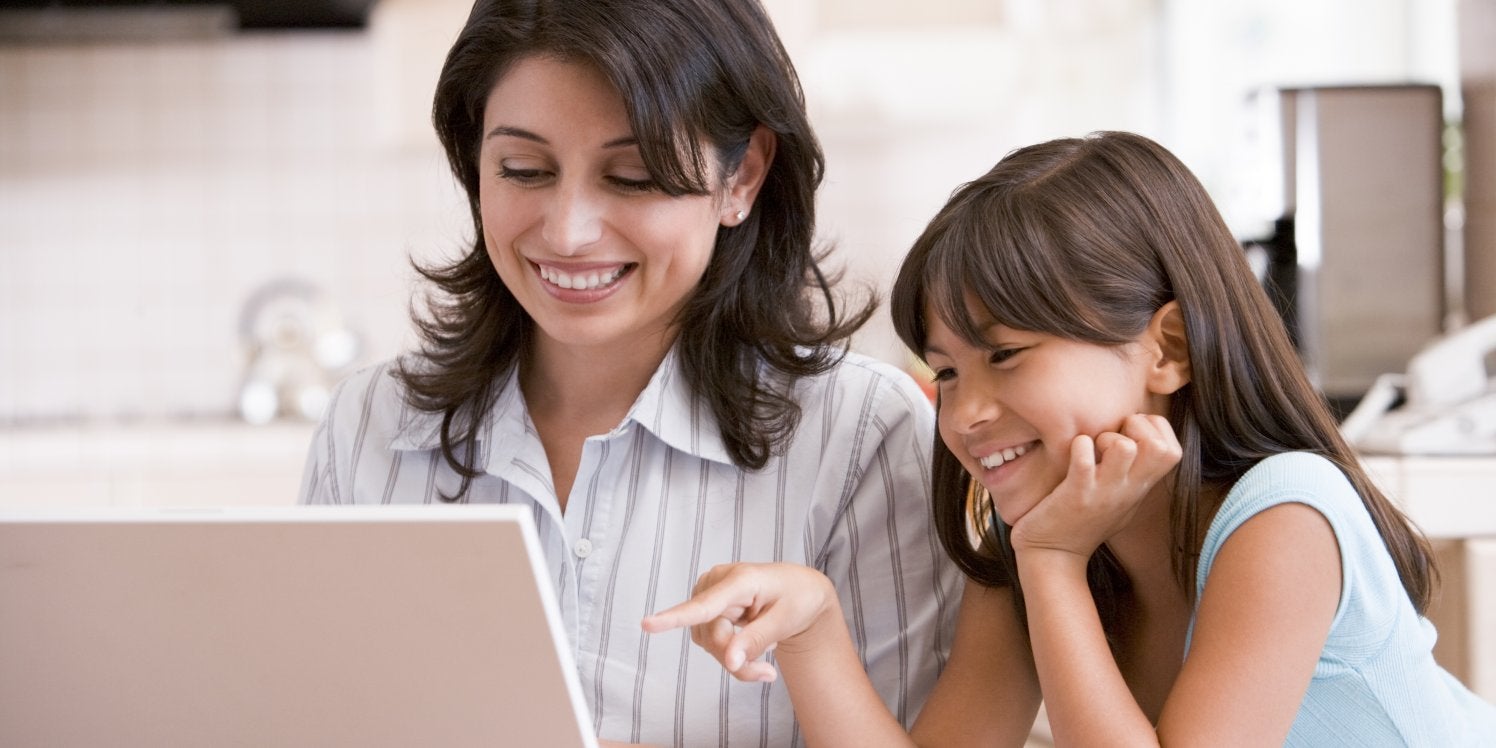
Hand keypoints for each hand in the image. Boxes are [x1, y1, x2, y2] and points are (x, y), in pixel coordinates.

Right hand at [641, 562, 838, 682]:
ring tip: (763, 657)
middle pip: (710, 636)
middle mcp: (716, 583)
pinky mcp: (706, 608)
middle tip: (767, 674)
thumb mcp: (785, 620)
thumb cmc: (797, 598)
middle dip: (735, 660)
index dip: (674, 617)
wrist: (800, 590)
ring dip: (733, 659)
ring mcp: (707, 594)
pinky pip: (709, 642)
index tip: (646, 625)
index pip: (704, 605)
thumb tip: (729, 661)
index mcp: (740, 579)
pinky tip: (750, 646)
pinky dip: (730, 654)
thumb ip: (755, 640)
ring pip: (707, 643)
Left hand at [1010, 414, 1180, 559]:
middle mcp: (1128, 489)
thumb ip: (1135, 473)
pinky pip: (1083, 459)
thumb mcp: (1122, 499)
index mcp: (1140, 488)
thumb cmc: (1084, 521)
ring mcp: (1103, 492)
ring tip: (1093, 448)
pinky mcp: (1076, 494)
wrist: (1053, 557)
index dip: (1155, 429)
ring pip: (1125, 448)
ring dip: (1107, 437)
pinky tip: (1071, 453)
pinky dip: (1077, 447)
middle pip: (1160, 447)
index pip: (1173, 450)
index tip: (1129, 432)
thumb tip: (1141, 439)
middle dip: (1137, 427)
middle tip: (1112, 436)